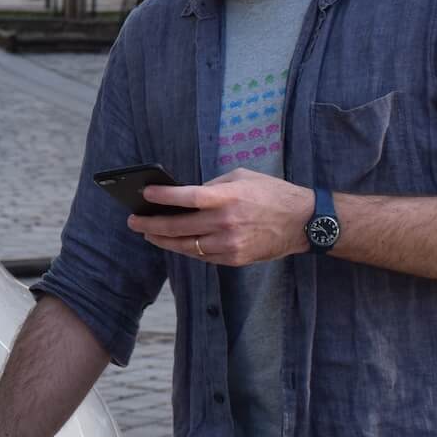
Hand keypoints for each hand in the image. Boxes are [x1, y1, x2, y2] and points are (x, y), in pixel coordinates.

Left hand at [128, 168, 314, 265]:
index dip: (163, 197)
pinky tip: (174, 242)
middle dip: (151, 224)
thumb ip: (212, 186)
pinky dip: (186, 249)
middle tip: (134, 221)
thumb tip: (184, 195)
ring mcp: (230, 244)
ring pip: (186, 246)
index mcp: (228, 197)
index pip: (188, 197)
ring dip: (163, 240)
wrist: (303, 221)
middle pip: (179, 226)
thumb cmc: (271, 193)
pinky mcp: (235, 259)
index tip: (145, 194)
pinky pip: (202, 256)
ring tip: (148, 232)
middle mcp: (227, 223)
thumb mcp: (241, 177)